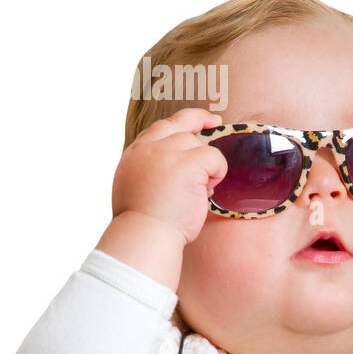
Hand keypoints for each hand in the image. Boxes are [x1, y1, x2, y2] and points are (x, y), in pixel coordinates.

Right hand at [111, 107, 228, 244]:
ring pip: (200, 145)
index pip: (163, 126)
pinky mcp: (188, 163)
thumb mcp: (135, 185)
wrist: (146, 233)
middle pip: (184, 129)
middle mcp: (150, 147)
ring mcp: (168, 152)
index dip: (186, 121)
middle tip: (215, 130)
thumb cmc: (143, 221)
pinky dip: (217, 173)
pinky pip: (215, 157)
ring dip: (205, 168)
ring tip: (197, 192)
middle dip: (201, 131)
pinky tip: (206, 191)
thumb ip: (152, 168)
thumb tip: (173, 167)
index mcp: (135, 153)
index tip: (204, 120)